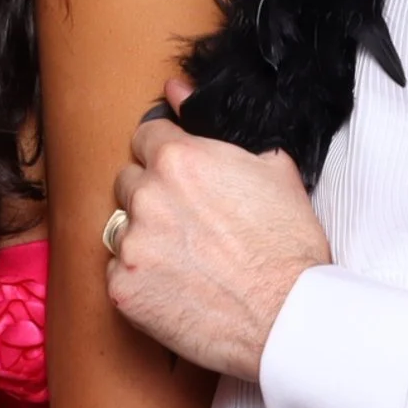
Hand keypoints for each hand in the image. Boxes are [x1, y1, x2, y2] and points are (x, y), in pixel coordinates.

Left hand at [105, 106, 331, 379]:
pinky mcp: (122, 288)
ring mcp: (131, 244)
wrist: (289, 318)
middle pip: (129, 181)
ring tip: (187, 259)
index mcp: (179, 159)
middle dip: (153, 196)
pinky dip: (141, 279)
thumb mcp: (272, 168)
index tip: (181, 178)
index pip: (146, 137)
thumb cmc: (288, 247)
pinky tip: (177, 288)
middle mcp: (147, 195)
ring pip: (121, 226)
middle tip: (189, 224)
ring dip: (145, 237)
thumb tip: (176, 89)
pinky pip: (119, 272)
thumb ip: (213, 125)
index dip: (167, 157)